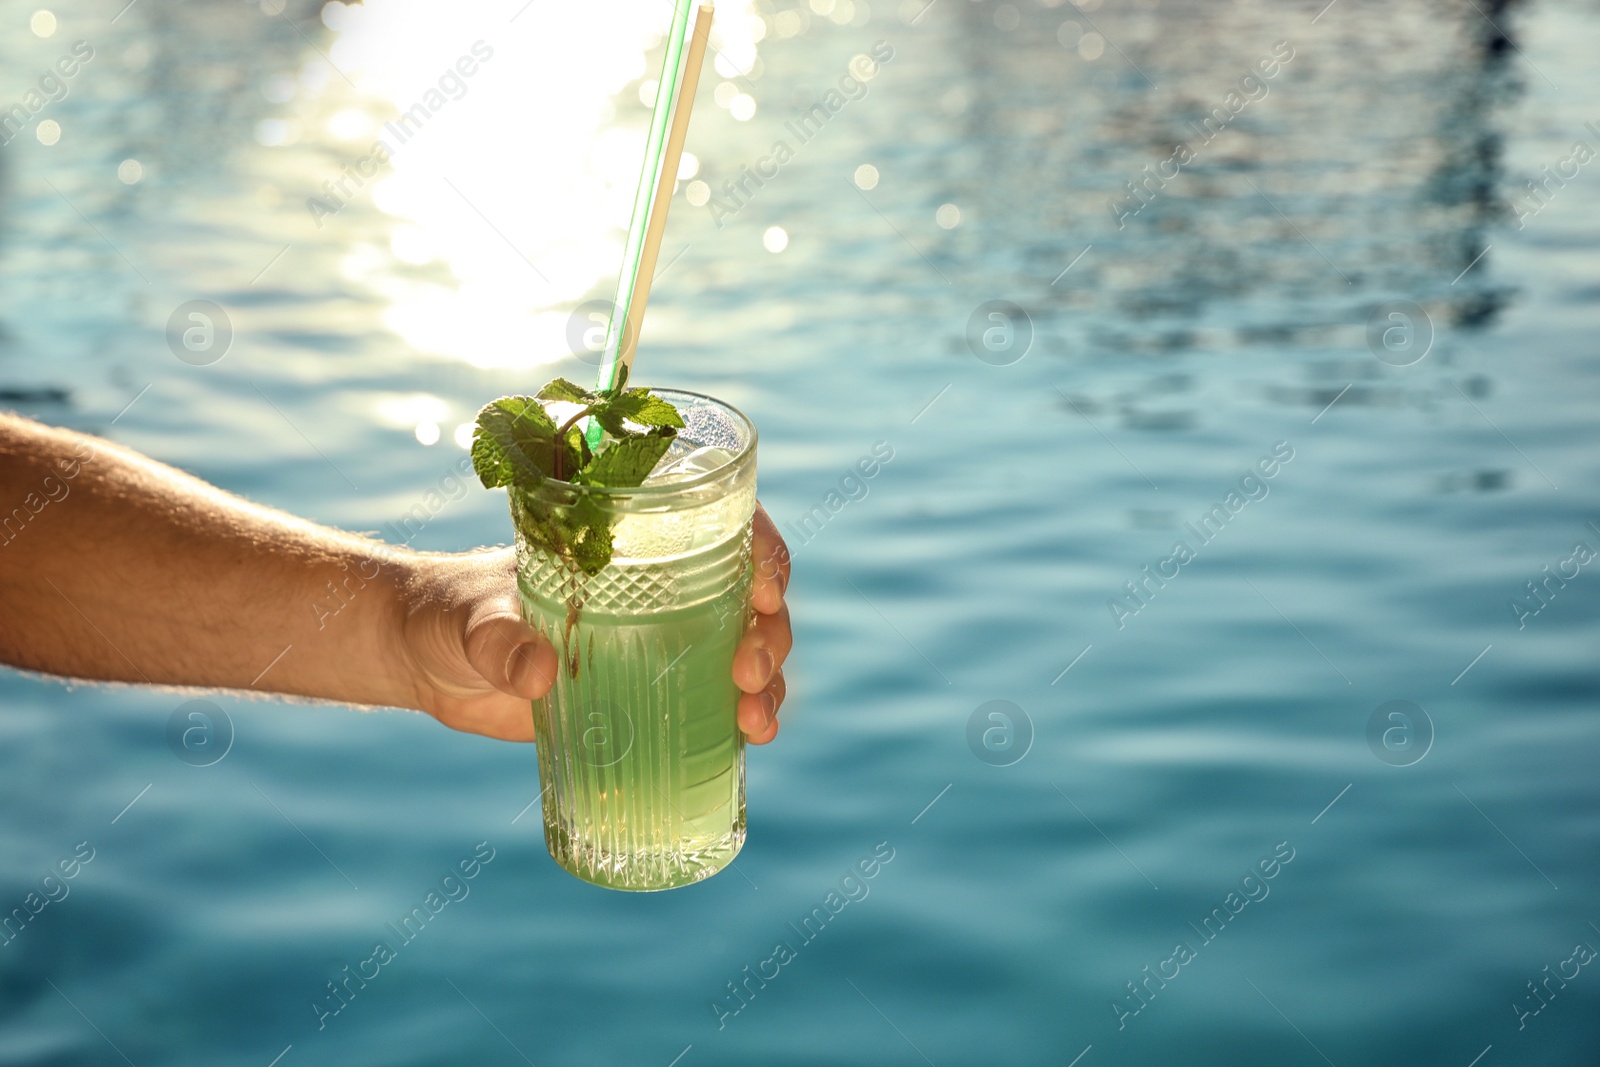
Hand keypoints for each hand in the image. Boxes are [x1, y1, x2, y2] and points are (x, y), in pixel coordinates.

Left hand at [393, 504, 790, 743]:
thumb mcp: (473, 620)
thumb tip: (537, 674)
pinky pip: (717, 700)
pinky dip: (744, 716)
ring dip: (768, 681)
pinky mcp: (649, 694)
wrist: (429, 661)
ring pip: (746, 650)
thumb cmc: (453, 613)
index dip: (762, 549)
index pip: (721, 527)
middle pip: (750, 598)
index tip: (766, 587)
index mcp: (632, 544)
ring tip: (755, 720)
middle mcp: (661, 588)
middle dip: (769, 632)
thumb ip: (498, 641)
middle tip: (748, 671)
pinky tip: (752, 738)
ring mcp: (662, 643)